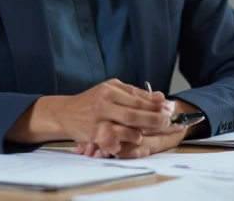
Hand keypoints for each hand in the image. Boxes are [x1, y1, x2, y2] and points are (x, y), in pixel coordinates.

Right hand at [75, 98, 199, 157]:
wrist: (64, 114)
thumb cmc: (91, 100)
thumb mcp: (110, 88)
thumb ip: (134, 92)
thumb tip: (160, 96)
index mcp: (109, 90)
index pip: (137, 98)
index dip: (155, 104)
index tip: (168, 107)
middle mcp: (103, 106)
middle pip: (134, 115)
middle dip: (153, 119)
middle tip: (166, 121)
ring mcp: (99, 123)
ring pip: (127, 130)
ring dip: (142, 133)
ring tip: (148, 132)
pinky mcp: (96, 137)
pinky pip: (118, 143)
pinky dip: (129, 144)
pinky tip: (136, 142)